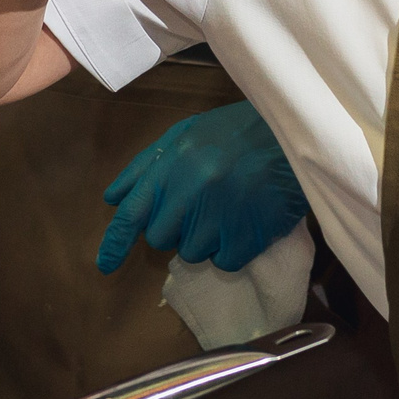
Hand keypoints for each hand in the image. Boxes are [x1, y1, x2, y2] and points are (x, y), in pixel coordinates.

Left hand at [98, 100, 308, 272]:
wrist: (294, 136)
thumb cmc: (236, 132)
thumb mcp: (186, 135)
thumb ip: (146, 166)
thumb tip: (113, 198)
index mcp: (171, 167)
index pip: (132, 213)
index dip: (115, 242)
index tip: (104, 265)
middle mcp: (189, 195)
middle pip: (160, 238)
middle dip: (174, 228)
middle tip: (199, 206)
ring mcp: (219, 219)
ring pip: (192, 252)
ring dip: (205, 238)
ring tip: (227, 209)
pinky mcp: (247, 238)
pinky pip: (224, 261)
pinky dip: (232, 249)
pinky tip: (246, 222)